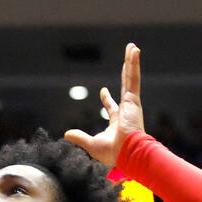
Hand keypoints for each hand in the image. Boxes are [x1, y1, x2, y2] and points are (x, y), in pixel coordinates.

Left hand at [65, 43, 144, 166]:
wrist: (127, 154)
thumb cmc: (114, 153)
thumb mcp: (92, 144)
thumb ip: (80, 137)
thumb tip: (66, 134)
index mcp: (117, 121)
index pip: (111, 106)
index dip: (107, 98)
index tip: (103, 90)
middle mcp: (126, 110)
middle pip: (125, 86)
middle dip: (126, 72)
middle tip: (127, 60)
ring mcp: (131, 103)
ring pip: (130, 78)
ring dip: (131, 62)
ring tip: (132, 48)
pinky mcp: (133, 99)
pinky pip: (133, 78)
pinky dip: (134, 64)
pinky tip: (134, 51)